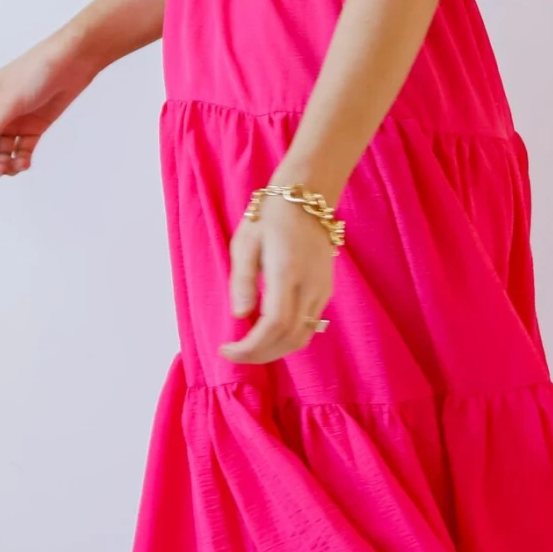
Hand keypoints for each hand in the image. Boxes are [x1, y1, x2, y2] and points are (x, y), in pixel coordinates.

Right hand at [0, 29, 97, 189]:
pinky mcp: (33, 127)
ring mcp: (13, 122)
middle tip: (4, 170)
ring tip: (19, 165)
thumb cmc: (35, 72)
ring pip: (0, 155)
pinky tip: (27, 162)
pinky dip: (21, 161)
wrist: (72, 60)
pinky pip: (20, 151)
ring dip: (6, 166)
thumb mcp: (8, 103)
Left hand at [218, 197, 335, 363]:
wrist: (307, 196)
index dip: (251, 346)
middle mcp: (310, 285)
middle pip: (290, 338)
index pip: (274, 324)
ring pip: (303, 337)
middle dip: (260, 355)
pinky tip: (268, 334)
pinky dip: (288, 338)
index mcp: (287, 271)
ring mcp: (322, 289)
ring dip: (275, 351)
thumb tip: (239, 316)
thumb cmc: (270, 216)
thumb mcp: (245, 242)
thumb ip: (242, 280)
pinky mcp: (326, 290)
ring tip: (249, 348)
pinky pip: (310, 326)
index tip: (226, 349)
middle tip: (234, 354)